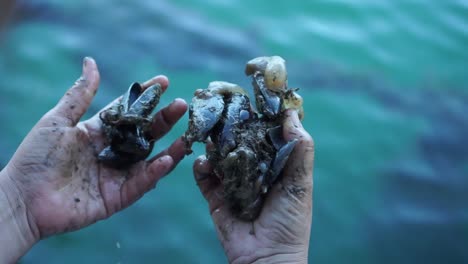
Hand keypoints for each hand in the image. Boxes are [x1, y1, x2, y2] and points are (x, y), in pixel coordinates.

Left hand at [0, 57, 186, 260]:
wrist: (22, 198)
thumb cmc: (35, 157)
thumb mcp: (57, 120)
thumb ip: (79, 94)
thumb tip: (91, 62)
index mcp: (98, 132)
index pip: (128, 111)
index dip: (145, 97)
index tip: (163, 81)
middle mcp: (112, 151)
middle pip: (145, 133)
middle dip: (164, 119)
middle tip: (181, 104)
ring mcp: (117, 174)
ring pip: (150, 159)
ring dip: (170, 147)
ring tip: (186, 134)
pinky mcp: (117, 197)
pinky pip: (141, 183)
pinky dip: (155, 173)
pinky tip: (167, 159)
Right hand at [193, 110, 313, 263]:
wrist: (268, 258)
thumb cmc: (290, 221)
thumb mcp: (300, 183)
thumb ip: (299, 149)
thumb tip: (292, 112)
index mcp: (275, 164)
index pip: (265, 133)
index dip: (259, 114)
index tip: (252, 92)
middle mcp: (253, 169)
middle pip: (239, 140)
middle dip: (230, 123)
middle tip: (220, 103)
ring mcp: (233, 182)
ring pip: (219, 155)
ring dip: (213, 141)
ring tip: (208, 128)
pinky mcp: (216, 197)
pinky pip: (204, 178)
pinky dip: (201, 168)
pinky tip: (204, 162)